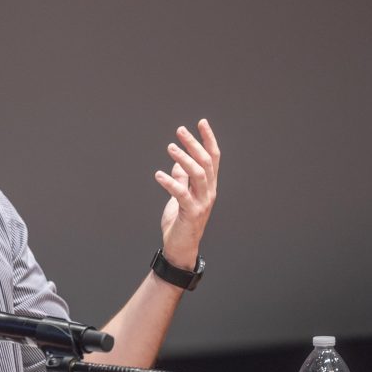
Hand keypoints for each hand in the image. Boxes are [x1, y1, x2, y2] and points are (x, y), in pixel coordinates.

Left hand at [154, 119, 219, 269]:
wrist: (180, 248)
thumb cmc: (180, 223)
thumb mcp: (180, 198)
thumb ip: (182, 181)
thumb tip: (177, 164)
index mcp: (208, 186)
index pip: (213, 158)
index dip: (208, 139)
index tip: (201, 122)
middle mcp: (209, 192)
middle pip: (206, 162)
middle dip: (194, 144)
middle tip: (180, 130)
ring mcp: (202, 203)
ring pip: (198, 174)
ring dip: (184, 159)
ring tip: (170, 148)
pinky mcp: (191, 213)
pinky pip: (182, 194)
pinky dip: (170, 182)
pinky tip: (158, 175)